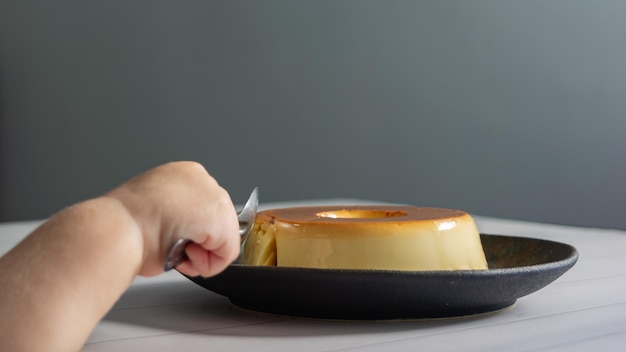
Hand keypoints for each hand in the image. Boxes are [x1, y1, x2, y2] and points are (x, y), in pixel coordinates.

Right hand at [106, 161, 239, 276]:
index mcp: (182, 174)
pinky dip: (207, 263)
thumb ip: (178, 216)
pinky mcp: (219, 217)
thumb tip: (191, 234)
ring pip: (224, 237)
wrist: (117, 230)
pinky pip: (227, 252)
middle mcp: (200, 178)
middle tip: (170, 243)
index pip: (203, 209)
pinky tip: (183, 253)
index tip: (168, 234)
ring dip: (202, 253)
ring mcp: (212, 194)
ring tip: (174, 247)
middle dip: (199, 242)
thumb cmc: (124, 227)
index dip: (190, 231)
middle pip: (219, 222)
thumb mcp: (155, 213)